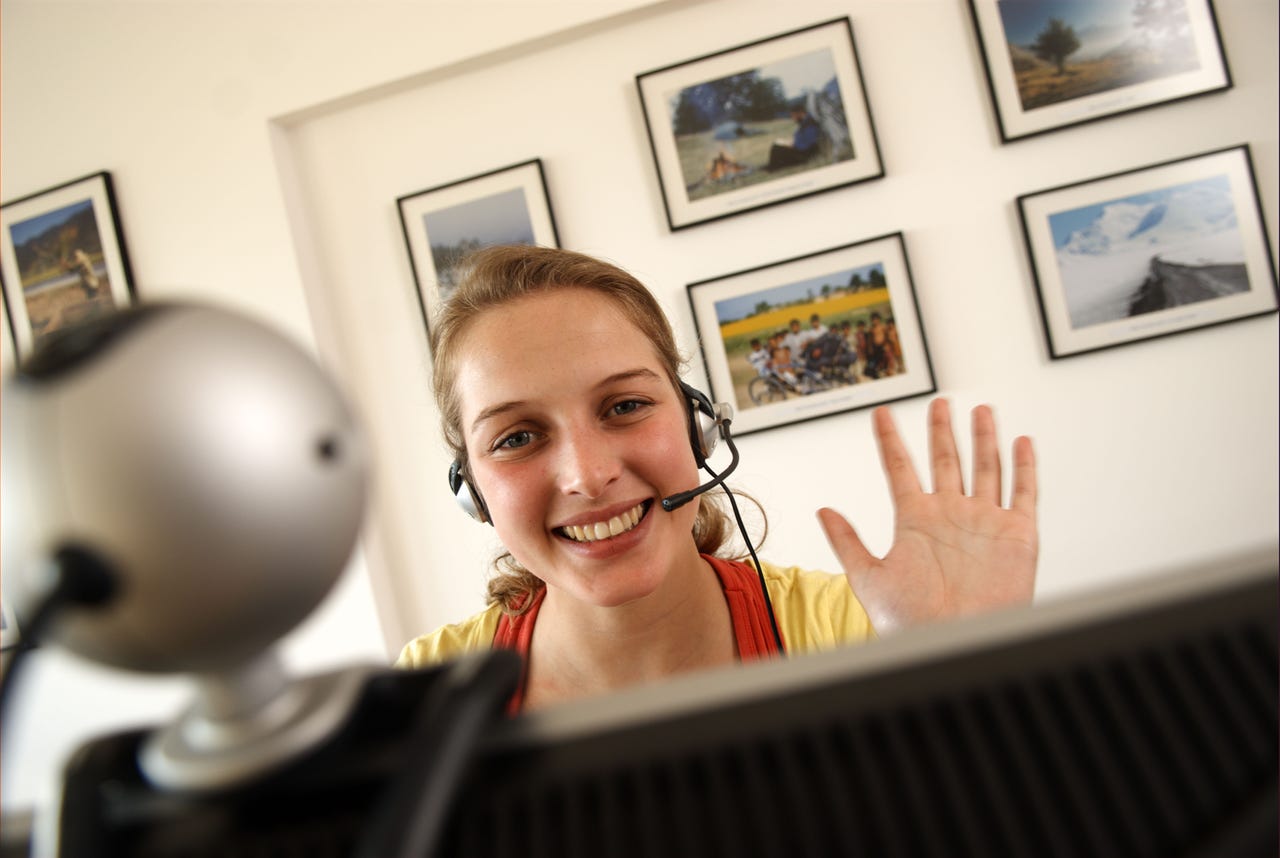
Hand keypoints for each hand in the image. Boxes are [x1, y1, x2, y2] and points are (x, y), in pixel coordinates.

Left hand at [817, 398, 1037, 633]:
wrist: (954, 644)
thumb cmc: (911, 622)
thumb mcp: (869, 578)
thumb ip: (847, 542)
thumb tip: (822, 510)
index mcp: (914, 520)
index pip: (899, 468)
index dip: (889, 440)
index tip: (880, 413)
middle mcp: (949, 515)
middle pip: (945, 460)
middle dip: (942, 430)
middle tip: (939, 403)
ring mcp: (983, 522)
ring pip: (984, 468)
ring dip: (983, 439)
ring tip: (980, 410)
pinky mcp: (1016, 535)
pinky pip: (1023, 494)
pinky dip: (1024, 467)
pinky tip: (1021, 441)